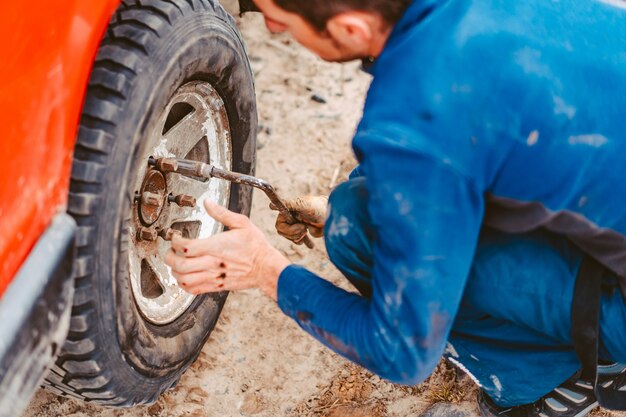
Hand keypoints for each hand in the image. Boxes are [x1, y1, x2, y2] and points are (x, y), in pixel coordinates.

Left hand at [164, 200, 290, 300]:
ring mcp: (213, 277)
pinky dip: (183, 284)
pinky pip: (193, 290)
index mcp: (216, 247)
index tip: (176, 237)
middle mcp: (212, 263)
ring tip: (176, 264)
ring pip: (183, 279)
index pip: (186, 247)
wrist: (265, 268)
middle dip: (169, 257)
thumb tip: (208, 202)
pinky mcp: (216, 286)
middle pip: (180, 265)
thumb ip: (222, 212)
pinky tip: (185, 276)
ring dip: (175, 271)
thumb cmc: (255, 246)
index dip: (175, 241)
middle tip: (171, 251)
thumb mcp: (242, 223)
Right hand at [270, 195, 327, 244]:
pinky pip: (298, 240)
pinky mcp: (303, 232)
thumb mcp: (302, 204)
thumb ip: (288, 204)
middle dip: (294, 233)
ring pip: (290, 238)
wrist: (331, 215)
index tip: (301, 225)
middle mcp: (290, 218)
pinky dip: (303, 241)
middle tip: (304, 228)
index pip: (279, 224)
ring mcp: (296, 225)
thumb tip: (270, 206)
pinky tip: (310, 243)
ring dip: (298, 237)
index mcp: (288, 211)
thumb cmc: (317, 207)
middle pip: (283, 232)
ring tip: (307, 230)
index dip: (288, 228)